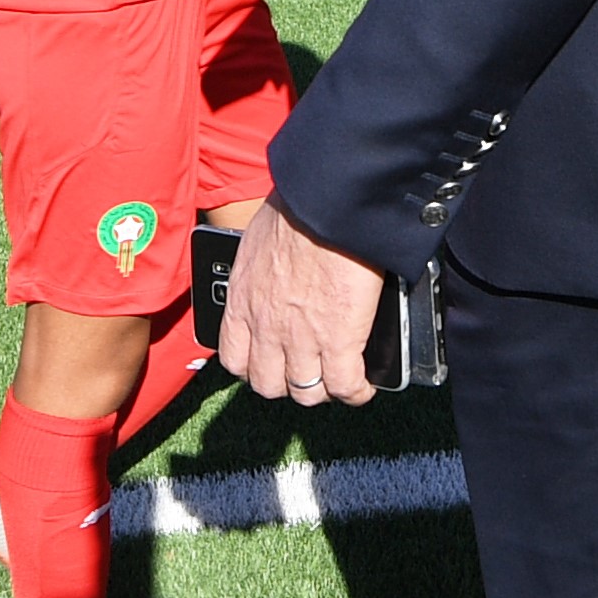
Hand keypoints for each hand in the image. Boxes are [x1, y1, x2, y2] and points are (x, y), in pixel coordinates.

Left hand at [214, 197, 387, 407]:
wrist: (325, 204)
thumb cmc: (296, 210)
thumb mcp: (258, 244)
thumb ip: (261, 271)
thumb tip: (277, 271)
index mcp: (242, 302)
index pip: (234, 359)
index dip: (253, 367)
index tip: (269, 362)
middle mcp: (266, 328)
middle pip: (268, 385)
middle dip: (287, 383)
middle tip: (306, 371)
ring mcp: (302, 339)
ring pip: (307, 392)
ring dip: (322, 389)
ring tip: (337, 378)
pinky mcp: (340, 340)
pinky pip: (346, 385)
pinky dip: (356, 391)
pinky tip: (364, 385)